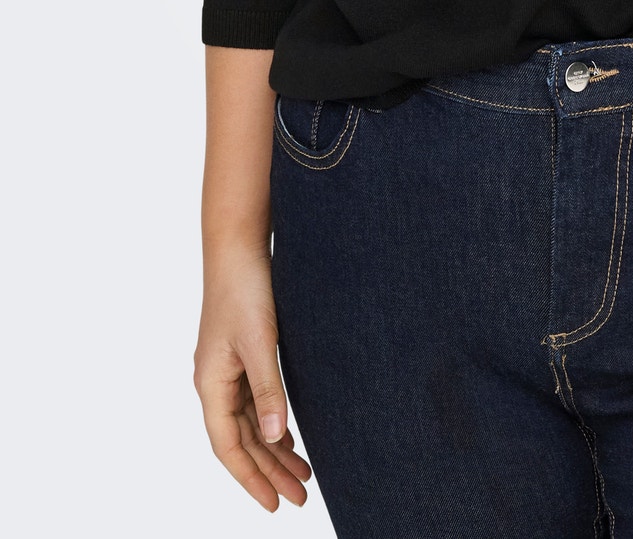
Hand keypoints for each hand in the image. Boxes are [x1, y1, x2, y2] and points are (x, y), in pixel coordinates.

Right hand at [193, 244, 312, 511]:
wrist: (238, 246)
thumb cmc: (244, 289)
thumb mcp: (260, 342)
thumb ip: (268, 390)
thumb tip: (274, 437)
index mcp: (212, 384)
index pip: (229, 447)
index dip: (252, 478)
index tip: (274, 504)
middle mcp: (215, 381)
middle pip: (241, 439)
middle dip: (269, 470)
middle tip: (300, 496)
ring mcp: (226, 368)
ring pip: (249, 422)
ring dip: (273, 447)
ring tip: (301, 473)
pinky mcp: (240, 353)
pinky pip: (254, 401)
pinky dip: (271, 421)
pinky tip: (288, 432)